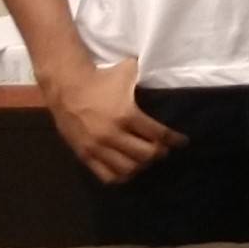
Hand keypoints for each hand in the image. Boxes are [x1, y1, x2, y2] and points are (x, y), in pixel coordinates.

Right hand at [41, 53, 184, 183]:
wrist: (65, 86)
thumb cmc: (101, 78)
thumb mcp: (128, 73)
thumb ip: (147, 77)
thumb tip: (169, 72)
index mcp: (126, 115)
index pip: (158, 134)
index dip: (174, 140)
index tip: (182, 142)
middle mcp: (112, 134)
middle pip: (146, 155)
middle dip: (159, 153)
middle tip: (163, 149)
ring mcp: (97, 147)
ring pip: (128, 168)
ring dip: (142, 165)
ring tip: (146, 158)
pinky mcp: (84, 154)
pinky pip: (106, 175)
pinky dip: (121, 176)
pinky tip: (128, 169)